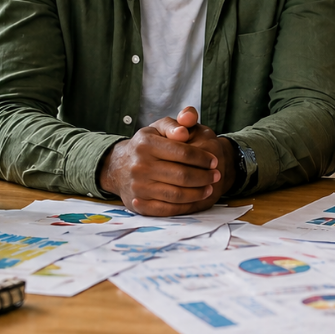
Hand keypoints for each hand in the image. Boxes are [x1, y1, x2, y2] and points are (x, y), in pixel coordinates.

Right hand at [98, 107, 233, 215]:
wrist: (118, 167)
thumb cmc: (146, 145)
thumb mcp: (157, 128)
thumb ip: (174, 124)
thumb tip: (184, 132)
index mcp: (146, 144)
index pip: (182, 153)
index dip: (202, 158)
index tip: (214, 161)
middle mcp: (139, 166)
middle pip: (181, 176)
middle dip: (204, 177)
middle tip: (216, 176)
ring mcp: (138, 186)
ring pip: (176, 195)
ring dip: (197, 193)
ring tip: (209, 188)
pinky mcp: (138, 203)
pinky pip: (166, 209)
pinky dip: (184, 207)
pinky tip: (195, 199)